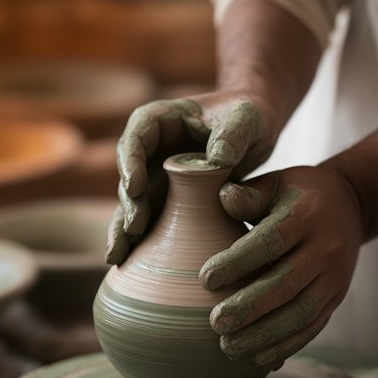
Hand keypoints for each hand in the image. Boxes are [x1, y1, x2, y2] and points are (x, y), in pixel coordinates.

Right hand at [105, 94, 267, 263]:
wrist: (257, 130)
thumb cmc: (248, 114)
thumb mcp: (246, 118)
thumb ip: (234, 134)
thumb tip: (218, 159)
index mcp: (161, 119)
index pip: (137, 136)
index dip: (130, 161)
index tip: (135, 186)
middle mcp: (152, 148)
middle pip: (130, 175)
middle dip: (128, 202)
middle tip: (134, 227)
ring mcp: (157, 173)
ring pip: (135, 202)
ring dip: (126, 227)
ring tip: (120, 256)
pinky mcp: (169, 196)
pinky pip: (152, 217)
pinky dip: (142, 238)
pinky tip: (131, 262)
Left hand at [199, 164, 363, 367]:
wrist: (349, 204)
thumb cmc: (299, 194)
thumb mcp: (277, 183)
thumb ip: (250, 194)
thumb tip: (224, 198)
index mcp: (307, 214)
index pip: (272, 241)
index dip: (239, 262)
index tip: (206, 279)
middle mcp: (327, 247)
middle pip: (288, 283)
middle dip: (250, 307)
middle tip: (216, 322)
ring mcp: (336, 276)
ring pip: (302, 313)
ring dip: (265, 335)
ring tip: (228, 346)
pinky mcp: (337, 297)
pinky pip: (313, 327)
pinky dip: (285, 346)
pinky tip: (256, 358)